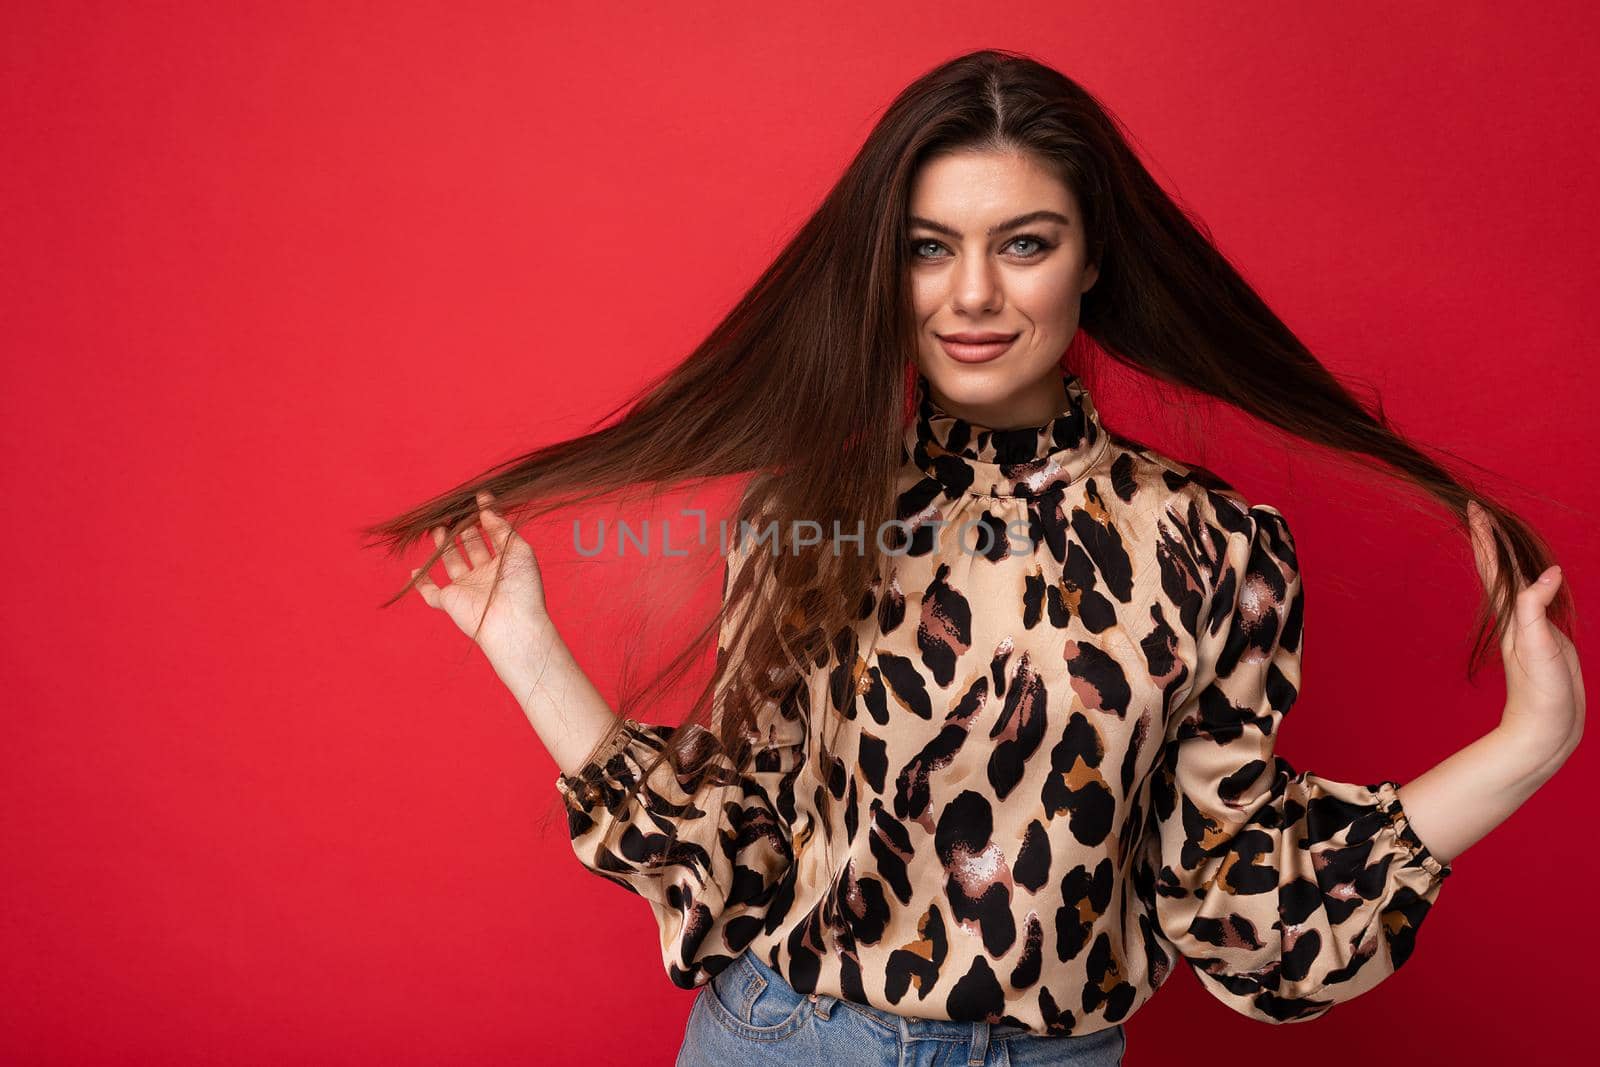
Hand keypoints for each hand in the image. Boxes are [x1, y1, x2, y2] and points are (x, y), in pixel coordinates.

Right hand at [411, 490, 550, 659]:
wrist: (512, 622)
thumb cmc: (523, 586)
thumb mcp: (519, 549)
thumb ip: (501, 529)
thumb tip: (487, 510)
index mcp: (504, 563)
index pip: (493, 535)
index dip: (487, 516)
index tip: (480, 496)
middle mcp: (485, 575)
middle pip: (471, 546)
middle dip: (463, 529)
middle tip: (455, 510)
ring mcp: (466, 587)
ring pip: (451, 562)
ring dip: (444, 545)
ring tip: (438, 526)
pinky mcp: (449, 601)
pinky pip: (431, 593)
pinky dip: (421, 583)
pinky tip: (415, 569)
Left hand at [1469, 501, 1583, 776]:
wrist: (1546, 729)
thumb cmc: (1539, 692)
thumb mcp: (1538, 646)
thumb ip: (1537, 607)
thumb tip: (1548, 572)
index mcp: (1511, 612)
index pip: (1494, 565)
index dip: (1485, 536)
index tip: (1474, 508)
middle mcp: (1517, 615)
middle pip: (1500, 568)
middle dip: (1490, 538)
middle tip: (1479, 510)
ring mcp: (1531, 626)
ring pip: (1518, 580)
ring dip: (1508, 556)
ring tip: (1500, 535)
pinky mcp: (1548, 638)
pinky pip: (1538, 598)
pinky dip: (1535, 581)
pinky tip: (1538, 577)